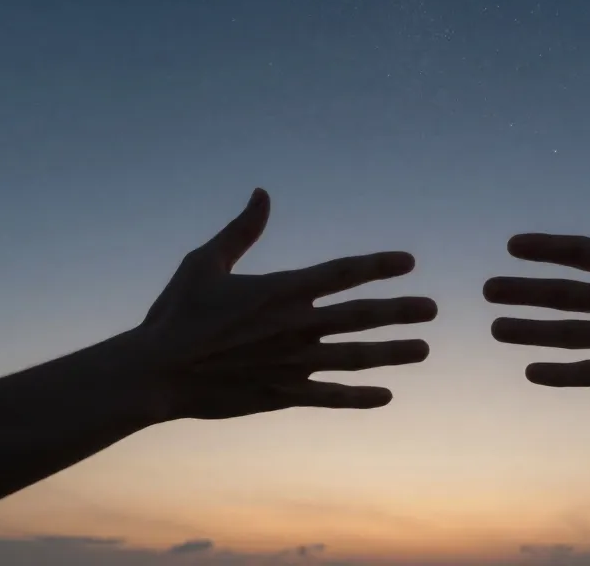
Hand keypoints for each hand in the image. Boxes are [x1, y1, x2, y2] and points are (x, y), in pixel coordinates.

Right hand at [128, 188, 435, 421]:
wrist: (156, 372)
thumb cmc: (176, 313)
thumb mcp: (205, 262)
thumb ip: (241, 230)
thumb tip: (262, 193)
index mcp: (280, 290)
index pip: (342, 273)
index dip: (378, 266)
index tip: (408, 262)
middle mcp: (295, 326)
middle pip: (361, 316)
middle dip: (401, 311)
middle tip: (433, 309)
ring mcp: (292, 363)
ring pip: (355, 357)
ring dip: (393, 353)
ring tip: (424, 350)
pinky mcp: (282, 394)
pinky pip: (330, 397)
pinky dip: (359, 397)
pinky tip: (385, 396)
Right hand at [486, 156, 589, 399]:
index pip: (582, 254)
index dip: (546, 249)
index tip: (511, 244)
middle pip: (564, 294)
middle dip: (525, 292)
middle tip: (486, 288)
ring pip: (567, 334)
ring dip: (530, 331)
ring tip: (494, 328)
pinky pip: (588, 372)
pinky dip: (560, 374)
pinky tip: (530, 373)